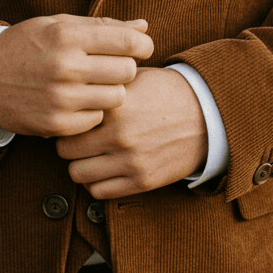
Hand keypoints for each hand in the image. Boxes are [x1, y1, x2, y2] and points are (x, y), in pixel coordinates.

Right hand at [0, 14, 153, 137]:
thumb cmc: (27, 46)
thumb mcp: (59, 25)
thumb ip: (103, 26)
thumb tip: (144, 26)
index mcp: (68, 36)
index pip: (129, 41)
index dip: (142, 44)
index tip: (139, 47)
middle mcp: (66, 67)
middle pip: (128, 71)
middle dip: (124, 67)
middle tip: (110, 67)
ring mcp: (61, 98)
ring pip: (117, 98)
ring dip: (111, 91)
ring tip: (94, 84)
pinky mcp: (56, 124)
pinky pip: (97, 119)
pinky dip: (92, 111)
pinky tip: (78, 101)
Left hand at [55, 67, 207, 198]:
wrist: (207, 115)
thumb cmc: (166, 93)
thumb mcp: (133, 81)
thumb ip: (102, 89)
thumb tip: (69, 94)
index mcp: (115, 108)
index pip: (67, 122)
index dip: (65, 121)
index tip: (69, 120)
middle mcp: (120, 136)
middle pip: (65, 151)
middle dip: (68, 145)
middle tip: (76, 140)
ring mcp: (131, 162)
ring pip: (78, 175)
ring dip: (80, 166)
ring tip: (90, 157)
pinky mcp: (142, 181)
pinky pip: (100, 192)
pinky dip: (96, 183)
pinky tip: (104, 170)